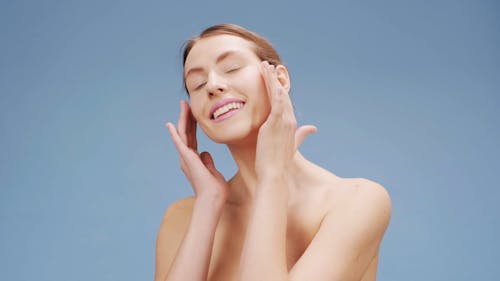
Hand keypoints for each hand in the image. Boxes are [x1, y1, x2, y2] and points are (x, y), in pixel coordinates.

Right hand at [166, 100, 229, 204]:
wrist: (213, 200)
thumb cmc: (215, 190)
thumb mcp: (213, 172)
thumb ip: (208, 162)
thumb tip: (206, 153)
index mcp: (194, 159)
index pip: (192, 137)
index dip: (193, 124)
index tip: (194, 112)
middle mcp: (187, 158)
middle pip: (186, 132)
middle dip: (186, 116)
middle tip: (186, 102)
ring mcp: (186, 158)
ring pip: (183, 133)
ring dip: (182, 118)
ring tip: (183, 104)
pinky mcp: (187, 159)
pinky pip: (179, 143)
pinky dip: (174, 134)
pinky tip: (169, 124)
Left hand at [255, 61, 316, 181]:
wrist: (274, 174)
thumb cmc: (277, 163)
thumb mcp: (289, 146)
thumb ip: (300, 136)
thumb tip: (312, 128)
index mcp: (290, 125)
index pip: (285, 103)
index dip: (280, 89)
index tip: (274, 78)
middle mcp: (288, 121)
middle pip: (282, 95)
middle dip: (275, 80)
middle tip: (269, 65)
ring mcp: (282, 121)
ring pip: (278, 95)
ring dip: (272, 79)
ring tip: (265, 65)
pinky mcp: (275, 123)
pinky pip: (276, 102)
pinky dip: (274, 89)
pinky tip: (270, 78)